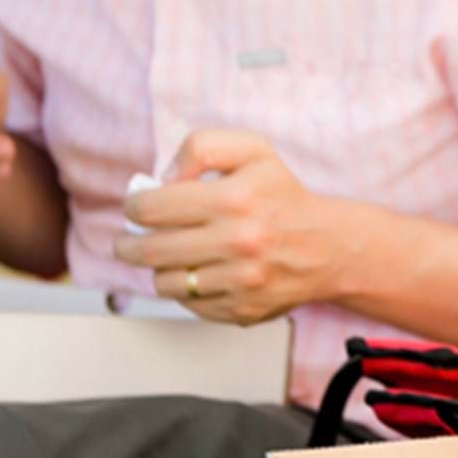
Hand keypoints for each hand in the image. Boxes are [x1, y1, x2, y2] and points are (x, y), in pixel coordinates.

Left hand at [114, 130, 345, 325]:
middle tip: (129, 240)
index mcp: (235, 198)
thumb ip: (202, 147)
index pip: (150, 208)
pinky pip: (189, 304)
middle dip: (128, 244)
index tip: (136, 208)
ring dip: (158, 268)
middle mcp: (238, 241)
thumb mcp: (252, 150)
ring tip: (169, 256)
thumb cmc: (284, 197)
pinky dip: (186, 289)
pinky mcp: (242, 309)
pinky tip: (199, 272)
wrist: (328, 247)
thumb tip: (162, 179)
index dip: (133, 207)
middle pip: (148, 250)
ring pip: (164, 282)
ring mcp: (240, 280)